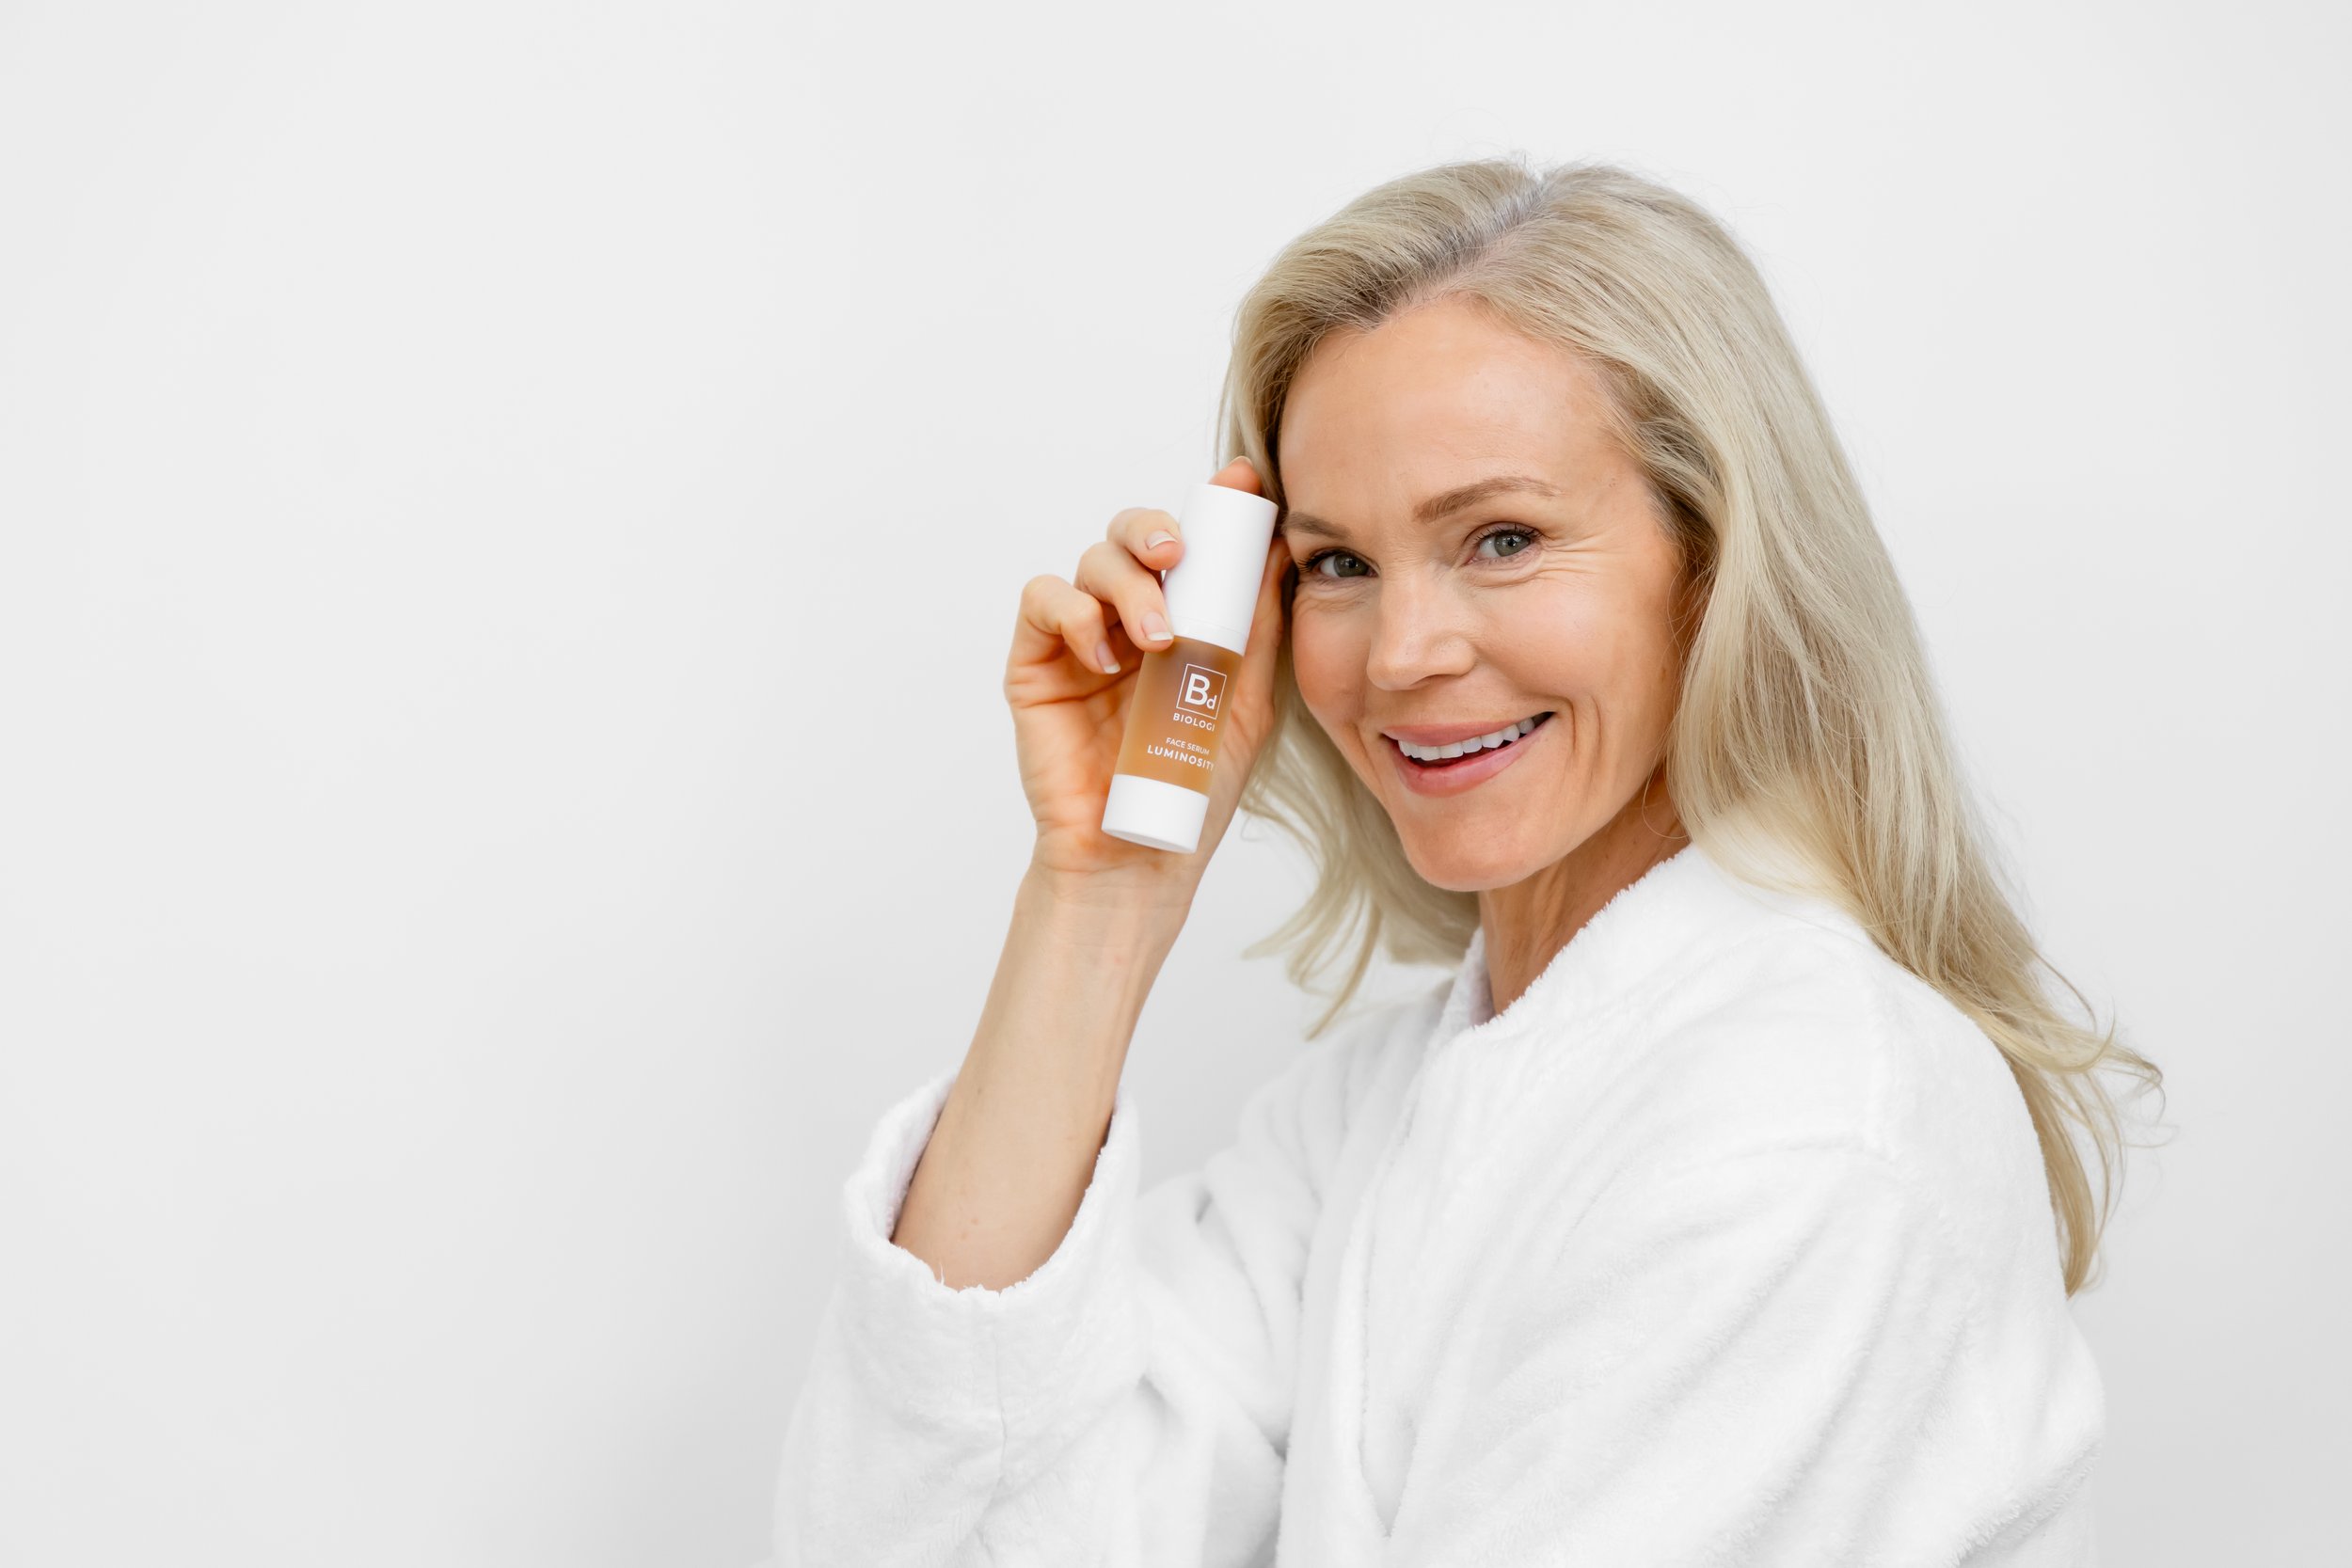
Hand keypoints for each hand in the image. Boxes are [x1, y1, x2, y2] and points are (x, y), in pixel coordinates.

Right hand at [1004, 455, 1289, 902]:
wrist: (1138, 854)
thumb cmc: (1191, 787)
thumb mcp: (1243, 703)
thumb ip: (1255, 630)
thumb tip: (1278, 553)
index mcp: (1182, 619)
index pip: (1192, 545)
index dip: (1213, 505)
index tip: (1243, 483)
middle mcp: (1128, 618)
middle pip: (1131, 535)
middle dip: (1155, 529)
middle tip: (1179, 554)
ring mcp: (1080, 638)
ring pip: (1091, 561)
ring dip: (1126, 584)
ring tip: (1156, 637)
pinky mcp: (1035, 662)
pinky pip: (1042, 601)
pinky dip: (1073, 612)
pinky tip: (1104, 654)